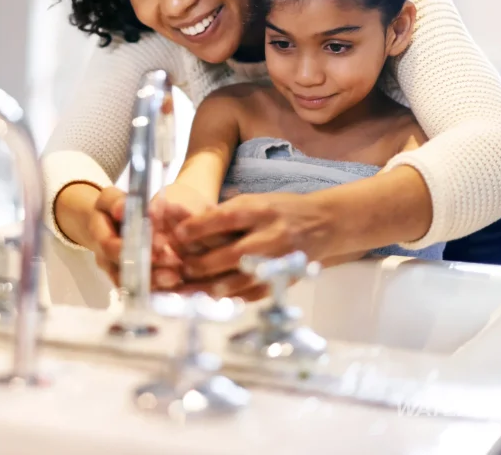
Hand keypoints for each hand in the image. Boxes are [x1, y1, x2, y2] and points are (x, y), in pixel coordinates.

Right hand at [106, 188, 183, 288]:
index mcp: (98, 235)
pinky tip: (176, 285)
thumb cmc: (110, 210)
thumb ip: (117, 202)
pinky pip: (139, 290)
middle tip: (174, 265)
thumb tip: (122, 209)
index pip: (111, 245)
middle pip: (123, 270)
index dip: (132, 248)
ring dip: (154, 283)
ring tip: (177, 277)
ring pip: (132, 284)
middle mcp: (104, 258)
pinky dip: (157, 289)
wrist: (103, 227)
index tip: (159, 245)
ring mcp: (114, 272)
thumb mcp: (110, 198)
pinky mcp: (126, 281)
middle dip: (149, 269)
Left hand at [172, 191, 338, 281]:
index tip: (177, 235)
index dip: (197, 228)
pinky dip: (230, 297)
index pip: (224, 219)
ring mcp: (279, 261)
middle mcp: (271, 236)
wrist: (323, 224)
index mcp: (260, 211)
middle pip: (231, 254)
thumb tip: (188, 227)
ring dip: (210, 287)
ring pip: (241, 280)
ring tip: (188, 289)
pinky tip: (211, 298)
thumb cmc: (281, 210)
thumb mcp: (253, 201)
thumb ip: (225, 214)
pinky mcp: (283, 279)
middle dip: (201, 263)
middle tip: (181, 266)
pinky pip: (253, 294)